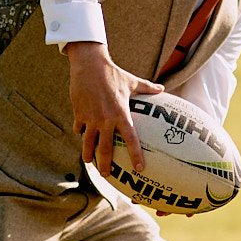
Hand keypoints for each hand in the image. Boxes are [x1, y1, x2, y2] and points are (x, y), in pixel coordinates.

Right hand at [66, 41, 160, 178]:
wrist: (89, 64)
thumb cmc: (113, 73)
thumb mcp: (132, 81)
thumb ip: (147, 88)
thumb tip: (162, 88)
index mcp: (121, 114)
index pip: (130, 139)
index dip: (135, 155)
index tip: (139, 168)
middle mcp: (105, 119)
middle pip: (105, 148)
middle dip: (105, 165)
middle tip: (107, 176)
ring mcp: (90, 118)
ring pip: (88, 142)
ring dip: (88, 154)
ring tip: (89, 163)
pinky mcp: (78, 113)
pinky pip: (79, 128)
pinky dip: (80, 132)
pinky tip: (81, 135)